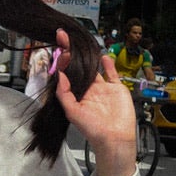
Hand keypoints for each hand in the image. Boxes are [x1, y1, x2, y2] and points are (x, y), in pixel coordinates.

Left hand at [51, 29, 138, 175]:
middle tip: (65, 38)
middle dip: (73, 53)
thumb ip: (65, 93)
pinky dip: (109, 64)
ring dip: (90, 56)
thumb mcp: (72, 111)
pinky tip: (103, 55)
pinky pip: (112, 73)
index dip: (63, 60)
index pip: (67, 73)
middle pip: (80, 67)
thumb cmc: (92, 129)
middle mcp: (89, 90)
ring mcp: (103, 89)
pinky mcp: (117, 88)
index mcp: (77, 95)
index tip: (59, 46)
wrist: (114, 138)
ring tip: (83, 43)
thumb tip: (60, 74)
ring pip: (95, 68)